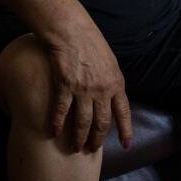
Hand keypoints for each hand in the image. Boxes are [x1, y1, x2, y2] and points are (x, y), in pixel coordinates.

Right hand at [45, 21, 133, 152]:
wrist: (72, 30)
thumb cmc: (90, 42)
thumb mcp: (110, 62)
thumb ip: (111, 81)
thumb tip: (111, 97)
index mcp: (116, 83)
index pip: (123, 112)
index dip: (125, 130)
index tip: (126, 144)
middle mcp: (102, 89)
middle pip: (102, 122)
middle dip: (97, 139)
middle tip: (91, 150)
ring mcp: (83, 89)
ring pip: (83, 121)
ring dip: (79, 137)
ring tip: (75, 147)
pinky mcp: (65, 86)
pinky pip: (62, 111)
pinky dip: (58, 124)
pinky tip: (54, 133)